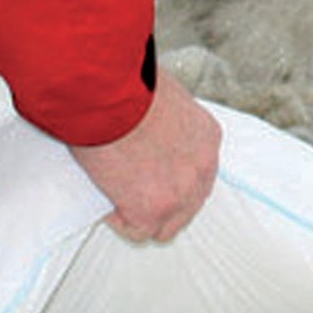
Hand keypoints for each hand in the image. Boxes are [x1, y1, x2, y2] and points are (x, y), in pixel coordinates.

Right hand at [70, 74, 220, 243]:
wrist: (108, 92)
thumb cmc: (127, 82)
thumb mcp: (161, 91)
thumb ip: (163, 112)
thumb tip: (144, 118)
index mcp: (207, 136)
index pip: (197, 170)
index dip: (172, 174)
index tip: (152, 171)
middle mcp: (202, 168)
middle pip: (190, 203)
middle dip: (164, 200)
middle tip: (136, 190)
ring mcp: (179, 193)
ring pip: (167, 225)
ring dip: (144, 216)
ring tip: (120, 200)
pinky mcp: (151, 210)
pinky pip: (136, 230)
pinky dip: (119, 220)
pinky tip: (106, 203)